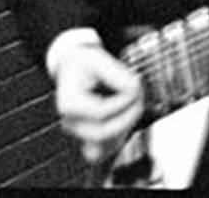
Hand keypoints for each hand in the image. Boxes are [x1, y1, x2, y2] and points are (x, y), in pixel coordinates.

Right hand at [50, 42, 143, 164]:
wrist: (74, 67)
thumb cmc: (84, 64)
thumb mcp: (97, 58)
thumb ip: (116, 73)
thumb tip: (134, 88)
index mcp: (69, 103)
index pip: (100, 112)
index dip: (123, 101)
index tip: (135, 84)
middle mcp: (71, 122)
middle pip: (102, 133)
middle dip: (128, 116)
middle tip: (140, 96)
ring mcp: (79, 134)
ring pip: (103, 148)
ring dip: (126, 128)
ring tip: (134, 105)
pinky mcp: (89, 139)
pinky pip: (104, 151)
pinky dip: (120, 137)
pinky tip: (127, 116)